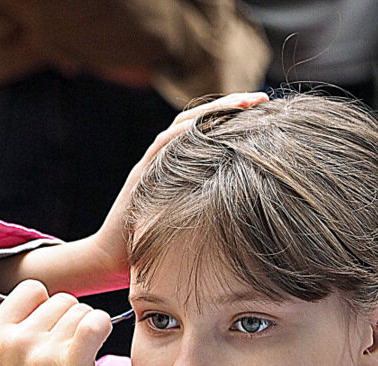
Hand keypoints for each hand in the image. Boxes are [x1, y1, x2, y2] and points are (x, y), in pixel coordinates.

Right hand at [0, 280, 112, 365]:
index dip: (47, 310)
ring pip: (81, 311)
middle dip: (68, 325)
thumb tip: (53, 304)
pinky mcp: (69, 363)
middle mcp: (12, 338)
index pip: (31, 290)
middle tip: (63, 361)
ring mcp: (39, 349)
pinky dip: (103, 331)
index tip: (50, 336)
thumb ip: (15, 335)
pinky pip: (97, 322)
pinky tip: (93, 355)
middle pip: (61, 300)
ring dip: (85, 334)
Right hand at [87, 91, 269, 284]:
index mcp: (179, 165)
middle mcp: (165, 158)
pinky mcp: (142, 174)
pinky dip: (184, 131)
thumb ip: (211, 206)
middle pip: (199, 119)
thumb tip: (251, 208)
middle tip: (261, 98)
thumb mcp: (191, 220)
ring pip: (183, 125)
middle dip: (231, 105)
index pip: (208, 130)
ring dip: (213, 110)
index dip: (234, 117)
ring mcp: (152, 163)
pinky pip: (163, 145)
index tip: (265, 110)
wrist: (112, 256)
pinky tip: (205, 122)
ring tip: (243, 103)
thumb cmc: (152, 244)